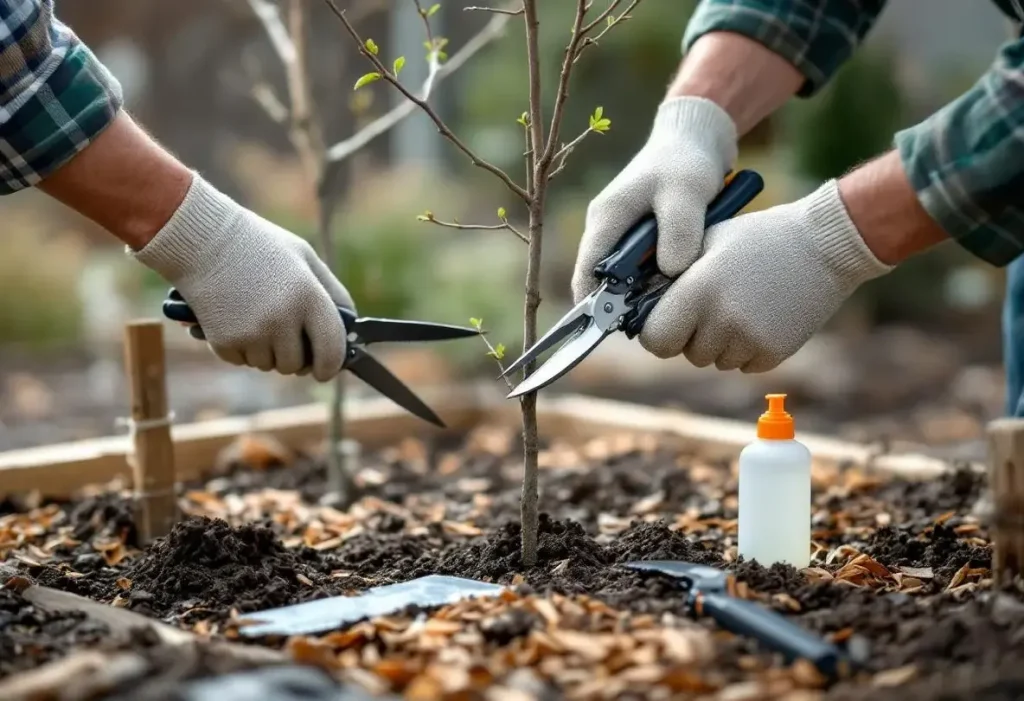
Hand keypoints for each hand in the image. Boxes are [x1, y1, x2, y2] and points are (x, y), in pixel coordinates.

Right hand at [131, 173, 353, 381]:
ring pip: (269, 365)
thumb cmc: (259, 246)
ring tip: (257, 317)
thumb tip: (350, 329)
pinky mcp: (224, 342)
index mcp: (308, 297)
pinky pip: (242, 361)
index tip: (325, 369)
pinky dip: (242, 348)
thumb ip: (333, 294)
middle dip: (294, 355)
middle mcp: (282, 319)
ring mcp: (252, 333)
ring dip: (267, 351)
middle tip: (284, 333)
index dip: (331, 366)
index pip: (332, 351)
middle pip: (297, 365)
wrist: (202, 239)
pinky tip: (236, 319)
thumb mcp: (305, 259)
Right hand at [571, 96, 737, 301]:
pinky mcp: (641, 238)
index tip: (616, 327)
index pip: (586, 273)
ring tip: (672, 302)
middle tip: (658, 317)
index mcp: (605, 218)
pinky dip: (657, 280)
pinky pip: (642, 270)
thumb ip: (679, 233)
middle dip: (626, 303)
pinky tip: (680, 285)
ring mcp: (622, 234)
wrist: (697, 139)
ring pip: (625, 278)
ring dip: (644, 292)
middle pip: (604, 282)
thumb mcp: (686, 193)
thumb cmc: (686, 162)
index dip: (594, 305)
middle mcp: (607, 229)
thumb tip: (669, 273)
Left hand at [638, 180, 892, 371]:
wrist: (824, 245)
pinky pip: (743, 364)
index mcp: (698, 290)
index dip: (657, 332)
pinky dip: (746, 349)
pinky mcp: (774, 353)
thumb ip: (672, 275)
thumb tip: (637, 302)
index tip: (665, 321)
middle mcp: (722, 320)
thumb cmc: (758, 238)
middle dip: (689, 335)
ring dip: (719, 342)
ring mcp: (750, 340)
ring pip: (714, 360)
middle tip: (710, 307)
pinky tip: (761, 317)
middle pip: (685, 353)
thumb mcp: (707, 242)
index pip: (654, 340)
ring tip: (740, 306)